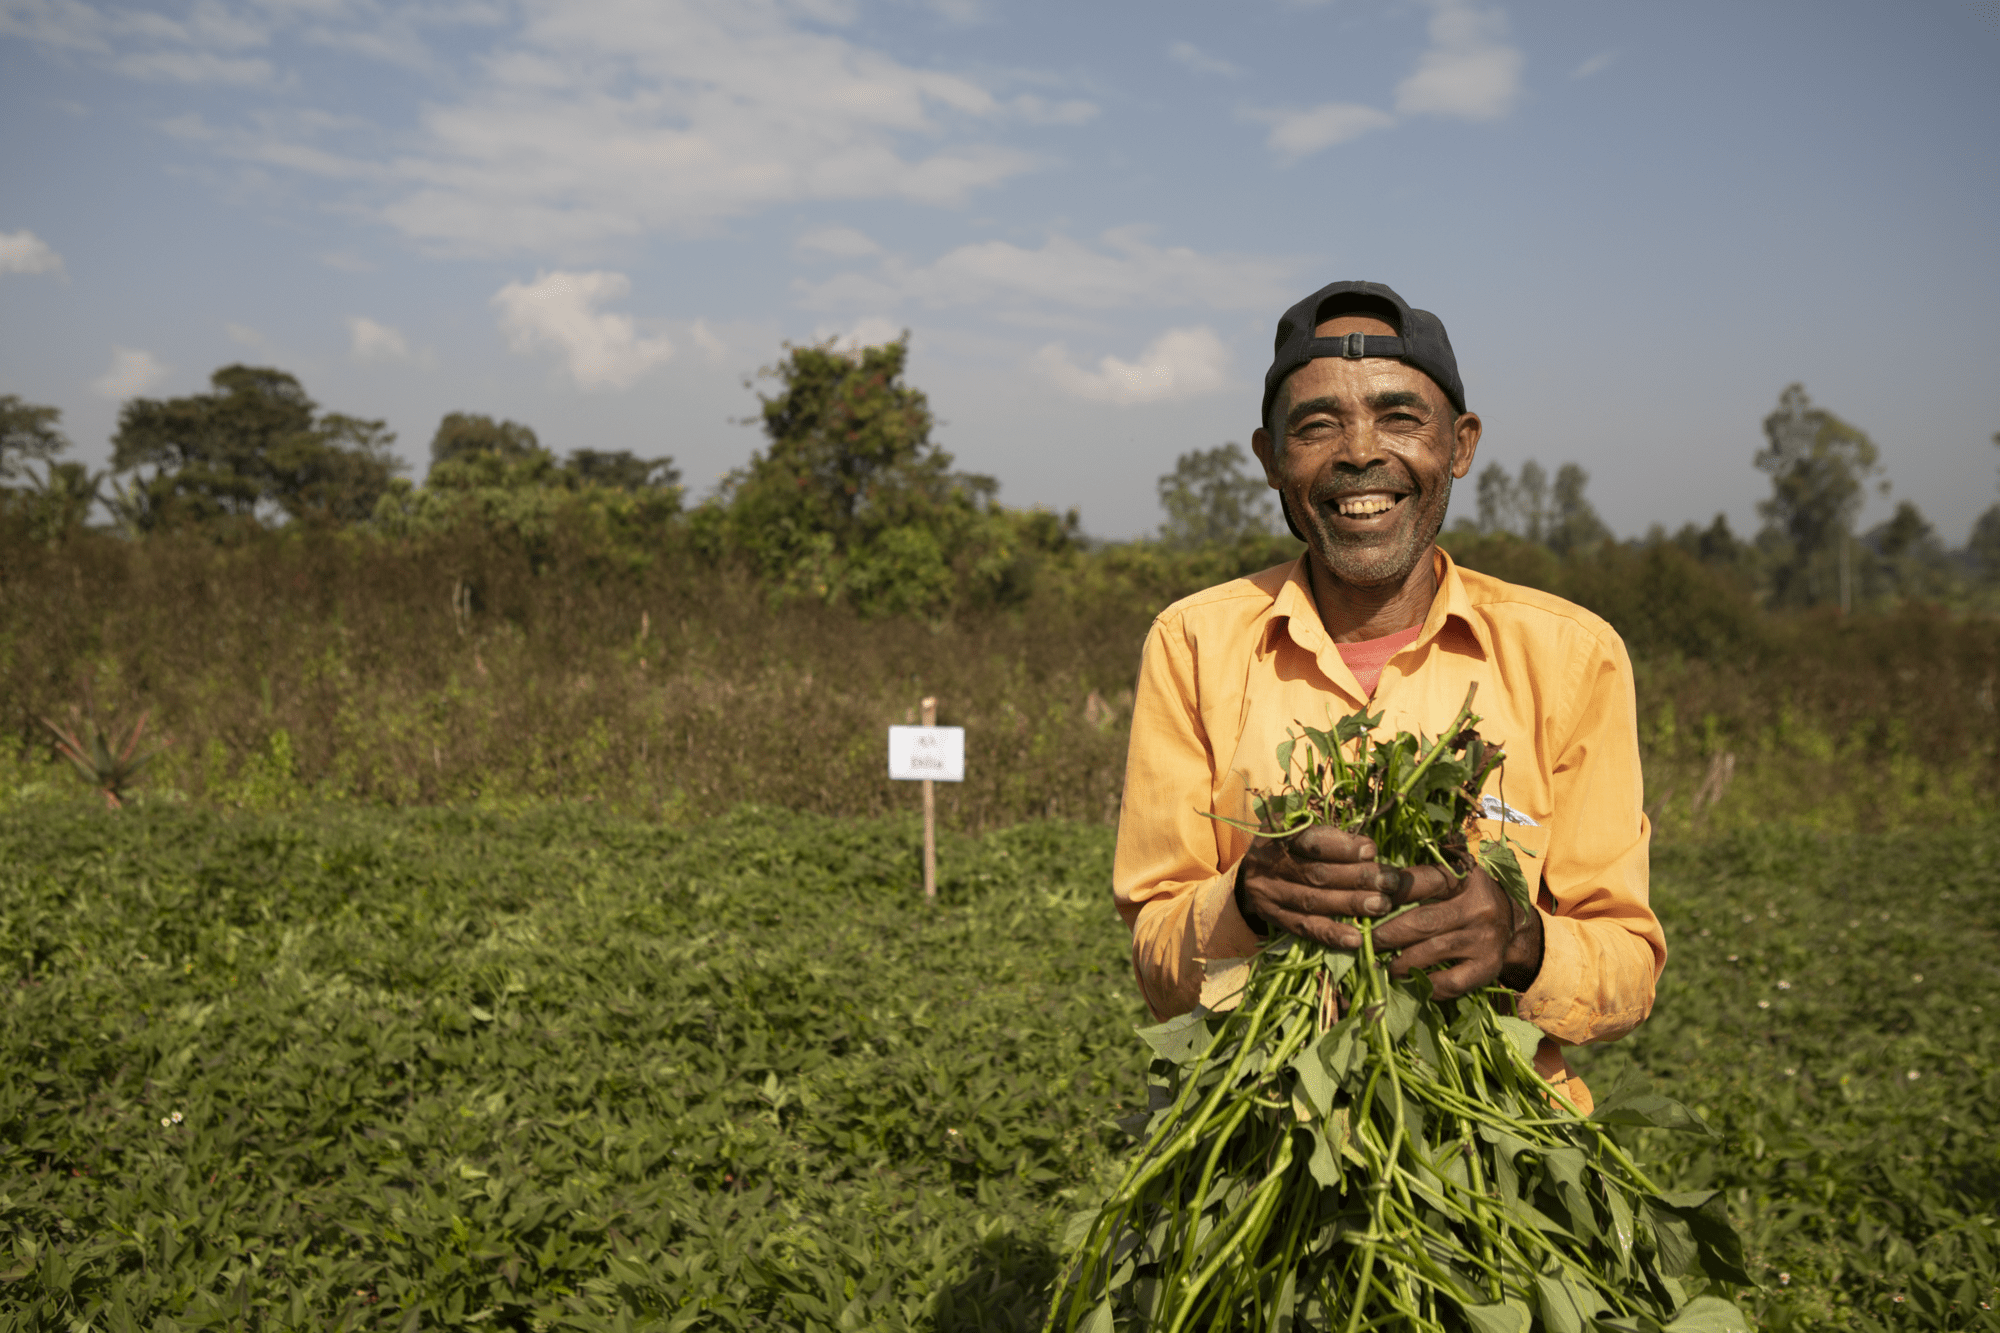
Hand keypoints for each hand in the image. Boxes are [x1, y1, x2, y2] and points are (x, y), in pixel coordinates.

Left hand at [1235, 828, 1542, 998]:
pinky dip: (1424, 985)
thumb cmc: (1468, 896)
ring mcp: (1485, 940)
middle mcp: (1478, 907)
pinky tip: (1409, 982)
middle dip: (1386, 933)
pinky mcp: (1488, 968)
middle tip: (1365, 940)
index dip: (1391, 889)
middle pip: (1422, 921)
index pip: (1423, 881)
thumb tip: (1369, 877)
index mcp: (1465, 878)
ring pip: (1431, 952)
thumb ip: (1419, 876)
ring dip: (1399, 961)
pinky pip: (1449, 982)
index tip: (1366, 897)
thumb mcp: (1453, 875)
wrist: (1515, 925)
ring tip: (1381, 963)